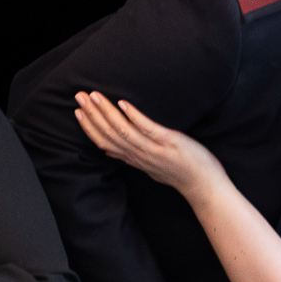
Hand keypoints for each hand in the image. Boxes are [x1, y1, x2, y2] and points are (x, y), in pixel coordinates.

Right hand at [73, 91, 224, 197]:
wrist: (203, 185)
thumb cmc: (178, 173)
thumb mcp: (148, 166)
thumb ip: (128, 156)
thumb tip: (108, 150)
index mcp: (133, 158)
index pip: (104, 142)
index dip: (89, 127)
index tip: (77, 112)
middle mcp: (139, 155)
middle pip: (109, 134)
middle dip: (92, 114)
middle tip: (79, 96)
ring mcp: (153, 149)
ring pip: (123, 131)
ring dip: (107, 112)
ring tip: (95, 96)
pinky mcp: (168, 143)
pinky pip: (148, 129)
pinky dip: (134, 116)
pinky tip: (123, 103)